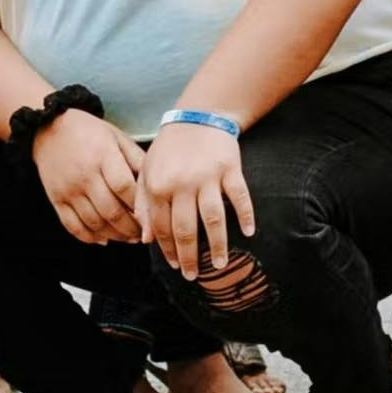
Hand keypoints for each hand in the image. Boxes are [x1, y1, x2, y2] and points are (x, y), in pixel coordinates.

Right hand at [31, 110, 142, 246]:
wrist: (48, 129)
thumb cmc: (89, 132)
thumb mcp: (117, 137)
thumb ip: (137, 159)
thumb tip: (155, 184)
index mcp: (103, 156)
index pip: (124, 188)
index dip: (139, 207)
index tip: (150, 216)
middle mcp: (85, 175)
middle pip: (111, 211)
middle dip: (131, 228)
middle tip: (142, 233)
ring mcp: (69, 189)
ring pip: (94, 223)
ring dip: (114, 235)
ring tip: (127, 238)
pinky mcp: (56, 199)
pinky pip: (73, 226)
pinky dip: (89, 237)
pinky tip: (103, 239)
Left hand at [133, 119, 251, 278]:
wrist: (197, 116)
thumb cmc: (170, 148)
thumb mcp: (147, 171)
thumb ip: (143, 203)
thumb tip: (144, 238)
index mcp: (159, 186)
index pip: (162, 227)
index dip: (168, 250)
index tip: (174, 266)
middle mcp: (183, 184)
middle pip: (187, 230)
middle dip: (189, 257)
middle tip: (193, 276)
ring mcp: (208, 177)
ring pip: (213, 219)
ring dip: (217, 245)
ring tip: (219, 265)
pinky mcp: (230, 169)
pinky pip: (239, 196)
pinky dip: (245, 215)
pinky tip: (248, 232)